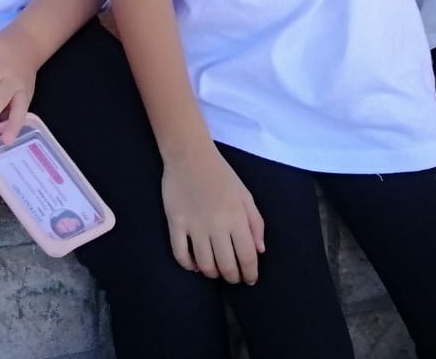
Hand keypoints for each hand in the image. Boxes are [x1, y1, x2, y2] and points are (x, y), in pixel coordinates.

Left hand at [0, 23, 42, 143]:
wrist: (29, 43)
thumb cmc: (0, 45)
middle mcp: (13, 81)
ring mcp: (23, 90)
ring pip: (17, 110)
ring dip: (9, 126)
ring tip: (2, 142)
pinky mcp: (29, 97)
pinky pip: (23, 113)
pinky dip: (17, 126)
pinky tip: (8, 138)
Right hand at [161, 147, 265, 284]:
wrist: (189, 155)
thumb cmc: (221, 174)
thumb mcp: (245, 195)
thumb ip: (256, 223)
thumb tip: (260, 251)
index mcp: (237, 218)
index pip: (247, 257)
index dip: (250, 273)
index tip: (250, 279)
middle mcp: (216, 225)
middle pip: (226, 265)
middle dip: (233, 277)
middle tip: (233, 277)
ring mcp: (194, 226)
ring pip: (204, 264)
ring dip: (212, 273)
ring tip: (216, 271)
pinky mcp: (175, 223)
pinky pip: (180, 254)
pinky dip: (188, 265)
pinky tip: (195, 265)